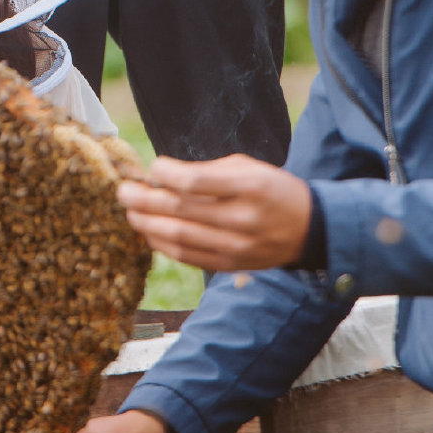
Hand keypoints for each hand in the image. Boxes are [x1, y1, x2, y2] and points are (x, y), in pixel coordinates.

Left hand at [118, 154, 311, 271]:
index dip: (166, 174)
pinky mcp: (229, 264)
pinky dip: (163, 244)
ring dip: (148, 224)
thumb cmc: (271, 190)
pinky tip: (149, 231)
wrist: (308, 229)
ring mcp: (236, 246)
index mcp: (250, 187)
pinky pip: (187, 256)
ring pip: (179, 236)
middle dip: (145, 200)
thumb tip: (162, 176)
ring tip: (130, 212)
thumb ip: (208, 171)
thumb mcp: (249, 168)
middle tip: (124, 191)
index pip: (196, 181)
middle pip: (181, 210)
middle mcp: (242, 219)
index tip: (153, 167)